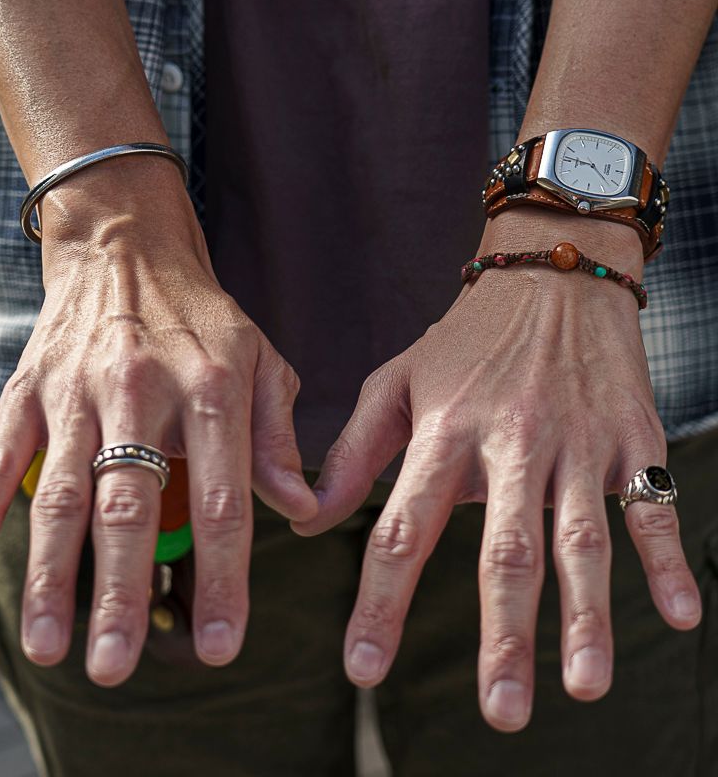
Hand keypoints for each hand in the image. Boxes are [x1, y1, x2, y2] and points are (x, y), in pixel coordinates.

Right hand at [0, 159, 318, 685]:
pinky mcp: (34, 383)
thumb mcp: (261, 360)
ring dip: (52, 570)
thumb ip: (278, 436)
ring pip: (63, 490)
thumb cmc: (203, 317)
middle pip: (131, 505)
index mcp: (212, 388)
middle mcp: (144, 390)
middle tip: (115, 667)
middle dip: (121, 592)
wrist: (128, 245)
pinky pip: (9, 446)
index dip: (222, 577)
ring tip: (51, 643)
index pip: (222, 500)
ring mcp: (81, 388)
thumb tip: (304, 509)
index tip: (220, 644)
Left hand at [293, 209, 700, 731]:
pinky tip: (678, 616)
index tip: (363, 670)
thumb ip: (355, 453)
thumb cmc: (465, 339)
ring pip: (583, 535)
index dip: (381, 600)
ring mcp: (577, 439)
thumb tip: (305, 524)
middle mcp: (511, 439)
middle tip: (500, 712)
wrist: (554, 271)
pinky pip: (651, 502)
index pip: (404, 527)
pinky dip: (666, 559)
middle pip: (507, 548)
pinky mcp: (632, 434)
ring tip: (586, 686)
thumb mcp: (398, 382)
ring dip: (588, 614)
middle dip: (504, 633)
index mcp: (445, 430)